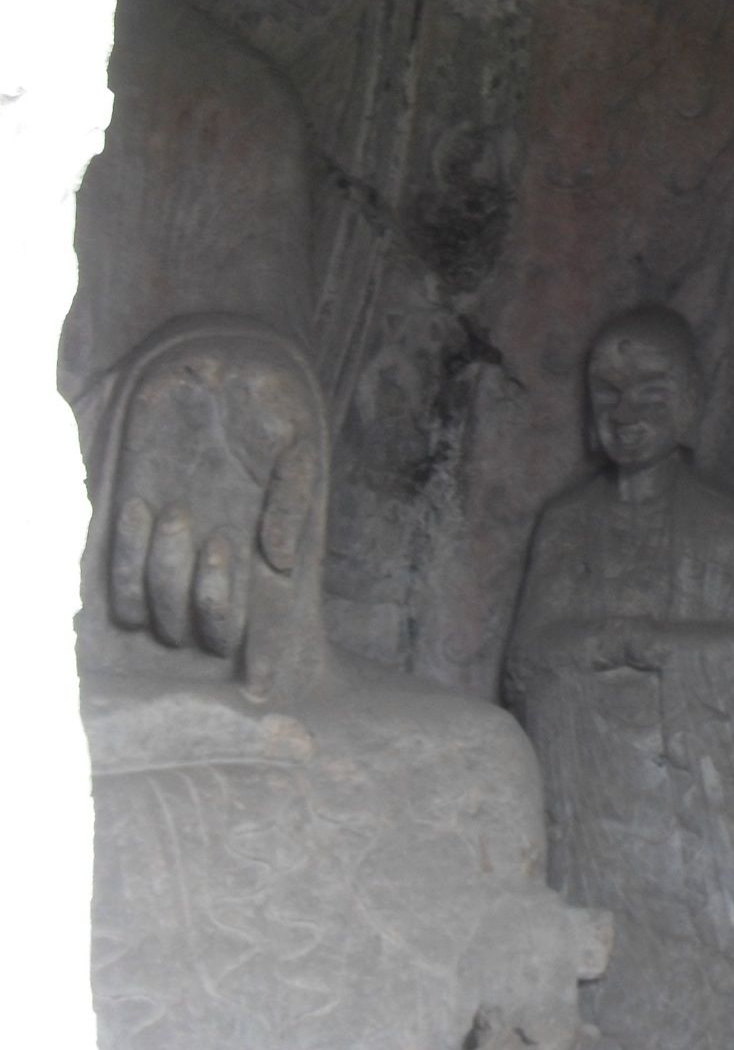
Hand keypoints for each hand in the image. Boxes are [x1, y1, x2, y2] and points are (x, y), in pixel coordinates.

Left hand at [106, 337, 323, 672]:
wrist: (218, 363)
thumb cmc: (267, 400)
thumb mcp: (298, 441)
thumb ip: (293, 500)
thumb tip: (279, 562)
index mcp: (263, 546)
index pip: (266, 620)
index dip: (263, 655)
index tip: (258, 687)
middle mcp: (218, 555)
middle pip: (210, 623)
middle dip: (212, 610)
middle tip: (222, 549)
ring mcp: (173, 542)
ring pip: (162, 607)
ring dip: (170, 578)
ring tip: (184, 516)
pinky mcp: (133, 518)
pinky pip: (119, 573)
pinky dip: (126, 560)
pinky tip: (142, 510)